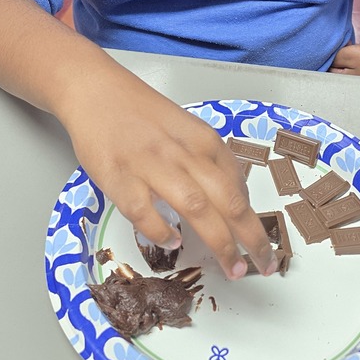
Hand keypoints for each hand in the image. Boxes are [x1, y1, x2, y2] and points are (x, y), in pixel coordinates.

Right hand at [64, 61, 279, 281]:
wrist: (96, 91)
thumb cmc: (142, 113)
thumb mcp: (187, 129)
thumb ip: (208, 161)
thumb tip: (233, 198)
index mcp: (204, 141)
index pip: (239, 186)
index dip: (255, 220)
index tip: (262, 244)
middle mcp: (184, 153)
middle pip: (227, 201)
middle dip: (251, 238)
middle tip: (262, 265)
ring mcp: (151, 165)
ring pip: (196, 208)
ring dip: (219, 242)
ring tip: (231, 267)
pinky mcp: (119, 177)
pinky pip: (145, 212)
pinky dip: (160, 230)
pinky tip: (172, 243)